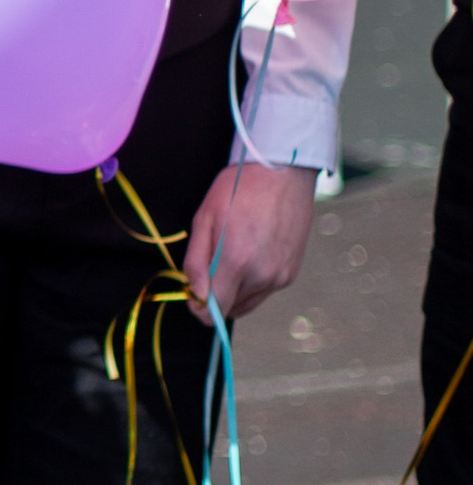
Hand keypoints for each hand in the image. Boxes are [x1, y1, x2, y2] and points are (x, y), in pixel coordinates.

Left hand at [182, 160, 319, 325]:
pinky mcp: (291, 273)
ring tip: (234, 253)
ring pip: (247, 302)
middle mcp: (263, 276)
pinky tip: (251, 252)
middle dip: (216, 293)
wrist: (283, 172)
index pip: (213, 312)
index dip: (198, 305)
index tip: (193, 289)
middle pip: (229, 309)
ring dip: (234, 288)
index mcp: (238, 263)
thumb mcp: (205, 218)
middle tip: (213, 261)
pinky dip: (252, 281)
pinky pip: (264, 291)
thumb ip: (196, 262)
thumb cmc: (239, 189)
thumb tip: (195, 295)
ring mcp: (280, 277)